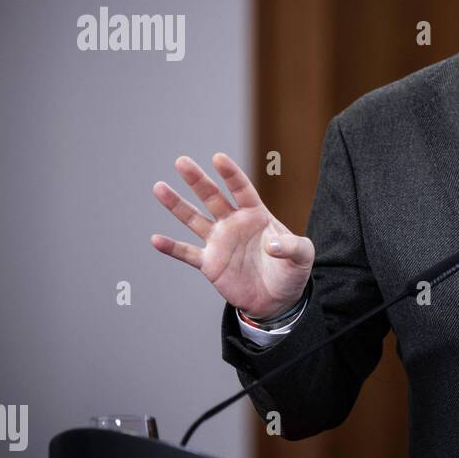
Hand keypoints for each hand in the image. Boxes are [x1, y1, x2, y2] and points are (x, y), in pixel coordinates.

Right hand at [150, 153, 313, 318]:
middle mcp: (233, 223)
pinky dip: (172, 248)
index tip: (218, 158)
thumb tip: (270, 246)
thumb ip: (292, 246)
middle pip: (212, 197)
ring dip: (177, 205)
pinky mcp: (210, 263)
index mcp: (256, 215)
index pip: (242, 189)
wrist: (277, 299)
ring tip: (159, 188)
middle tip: (182, 161)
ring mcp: (219, 242)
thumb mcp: (302, 256)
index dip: (230, 174)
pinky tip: (156, 240)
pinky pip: (187, 253)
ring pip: (194, 219)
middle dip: (198, 180)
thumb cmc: (290, 271)